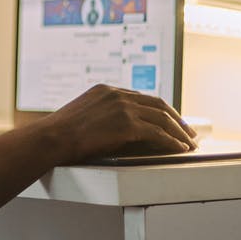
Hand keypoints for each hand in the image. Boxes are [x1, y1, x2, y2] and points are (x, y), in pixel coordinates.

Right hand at [35, 84, 196, 164]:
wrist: (51, 138)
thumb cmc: (61, 135)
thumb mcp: (83, 116)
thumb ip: (102, 116)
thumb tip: (118, 131)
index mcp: (106, 90)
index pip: (142, 97)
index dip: (160, 110)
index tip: (170, 120)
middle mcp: (117, 94)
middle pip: (157, 104)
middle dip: (176, 119)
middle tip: (188, 132)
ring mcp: (123, 107)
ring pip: (162, 118)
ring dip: (179, 132)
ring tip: (188, 143)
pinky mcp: (127, 123)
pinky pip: (158, 133)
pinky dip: (172, 141)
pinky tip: (179, 149)